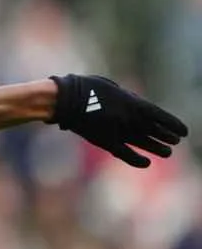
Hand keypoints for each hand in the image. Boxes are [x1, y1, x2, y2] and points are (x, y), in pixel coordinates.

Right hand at [49, 74, 187, 167]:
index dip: (174, 125)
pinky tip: (146, 162)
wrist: (64, 100)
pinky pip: (126, 154)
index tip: (184, 131)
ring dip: (157, 148)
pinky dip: (137, 160)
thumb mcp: (110, 86)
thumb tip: (134, 105)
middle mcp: (129, 119)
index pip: (161, 117)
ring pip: (144, 143)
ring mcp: (118, 132)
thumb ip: (126, 97)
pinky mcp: (105, 142)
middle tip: (175, 140)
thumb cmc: (84, 87)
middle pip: (155, 131)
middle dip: (167, 136)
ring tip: (167, 152)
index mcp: (132, 104)